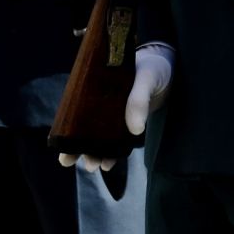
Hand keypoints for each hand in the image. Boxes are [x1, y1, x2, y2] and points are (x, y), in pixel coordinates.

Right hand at [58, 43, 173, 171]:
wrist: (172, 67)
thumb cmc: (153, 66)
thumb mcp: (145, 78)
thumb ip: (139, 100)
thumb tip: (135, 130)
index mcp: (98, 89)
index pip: (76, 112)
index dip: (66, 130)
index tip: (61, 147)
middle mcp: (104, 104)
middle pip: (85, 129)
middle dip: (77, 148)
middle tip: (69, 162)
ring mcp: (118, 115)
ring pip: (101, 138)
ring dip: (95, 153)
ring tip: (94, 166)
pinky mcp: (132, 122)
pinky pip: (120, 140)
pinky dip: (114, 152)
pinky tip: (110, 163)